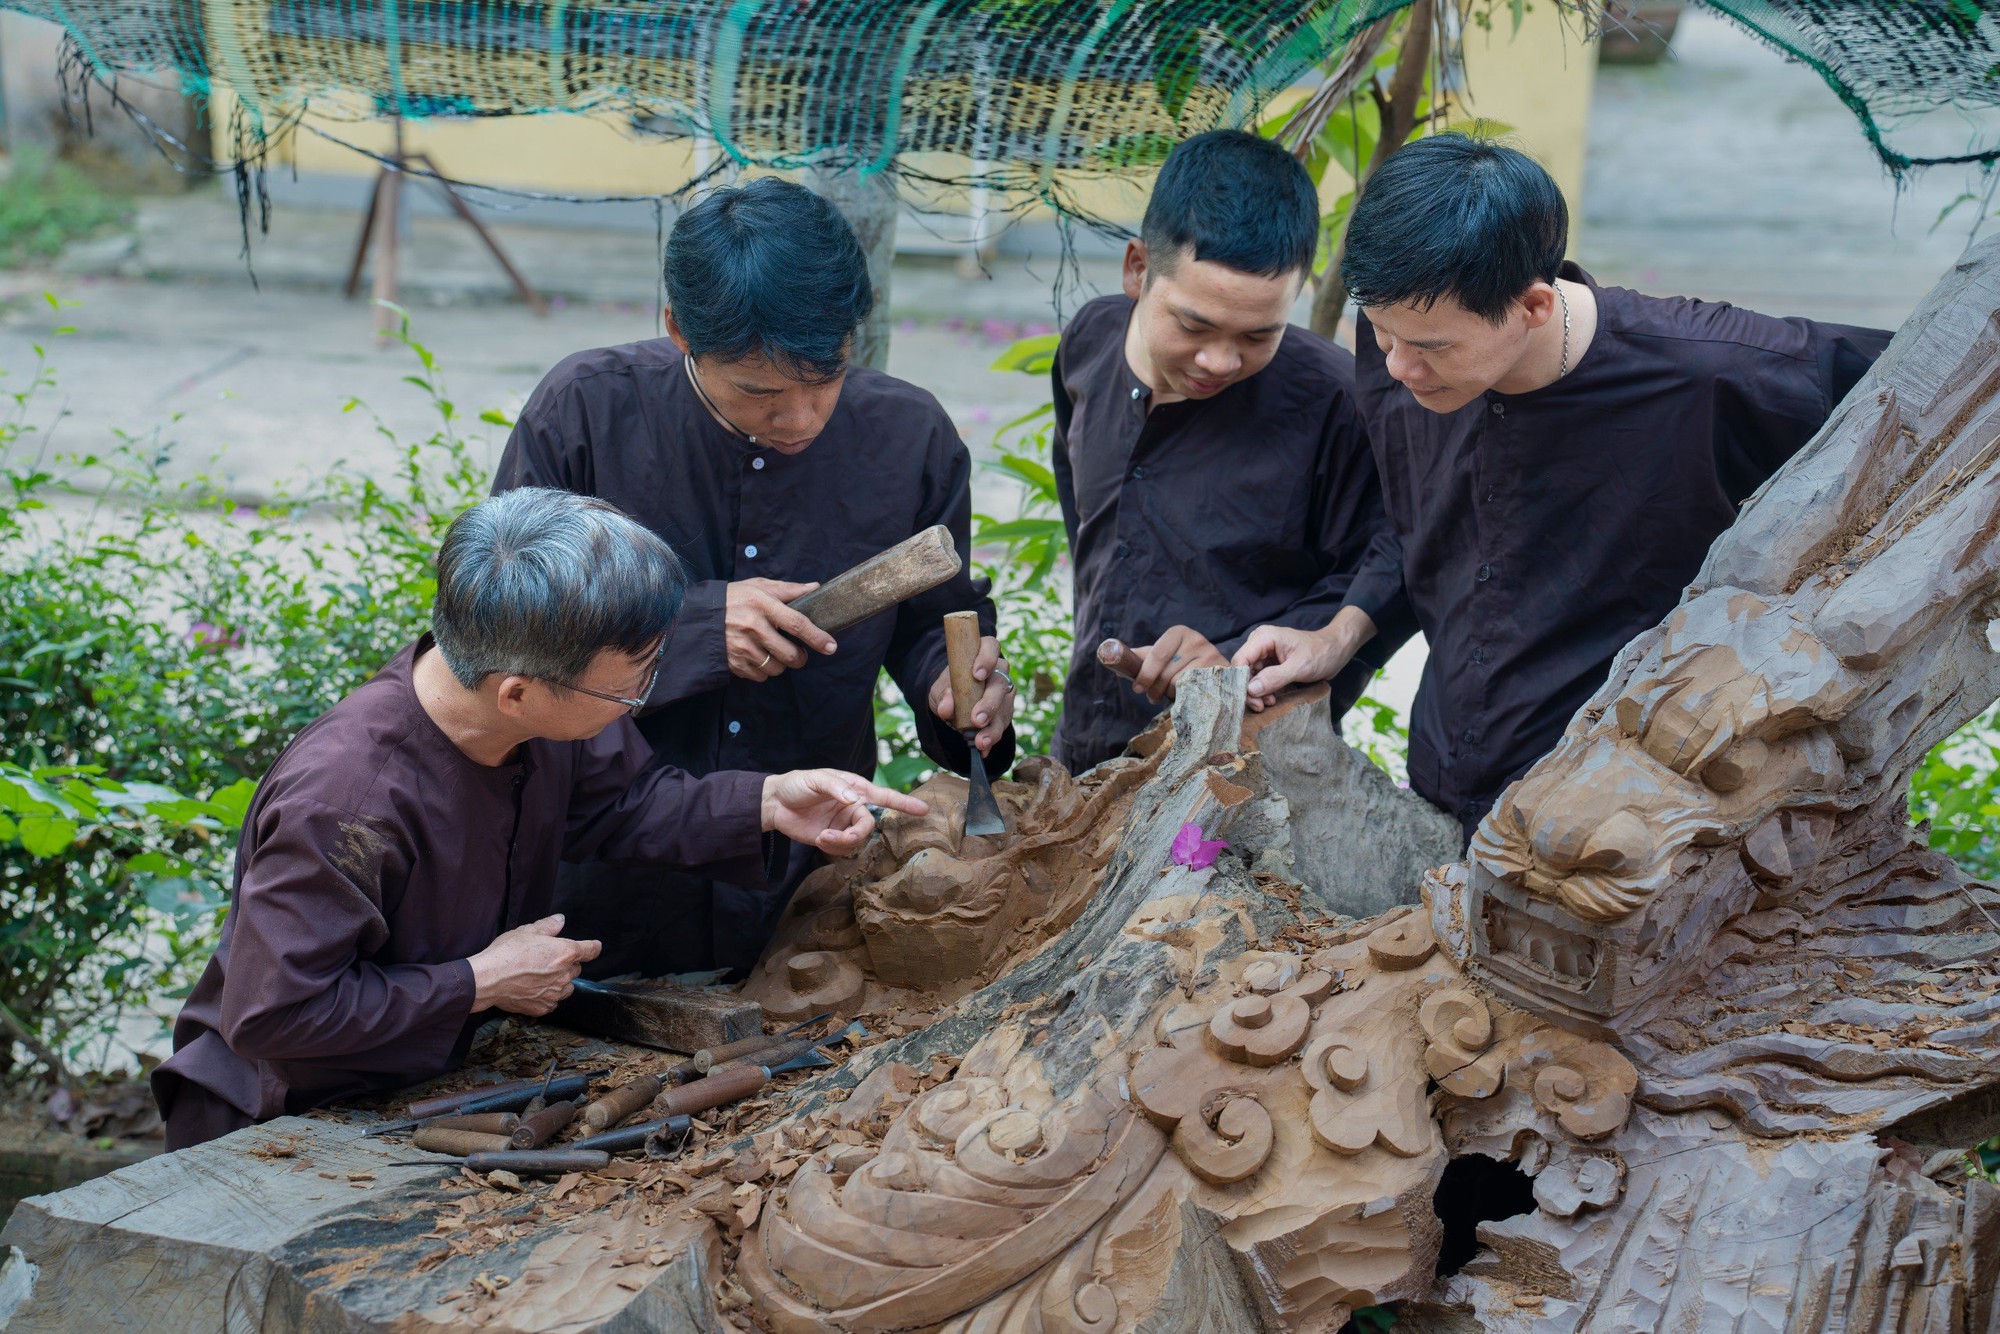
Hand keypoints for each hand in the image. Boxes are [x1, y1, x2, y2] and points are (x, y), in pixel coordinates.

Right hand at [466, 914, 600, 1015]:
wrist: (488, 979)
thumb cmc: (507, 953)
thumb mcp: (527, 931)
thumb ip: (548, 925)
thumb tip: (560, 920)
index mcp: (565, 952)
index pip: (590, 950)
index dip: (593, 947)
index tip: (594, 947)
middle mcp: (564, 974)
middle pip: (576, 969)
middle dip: (567, 964)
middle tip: (548, 960)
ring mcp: (555, 993)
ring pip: (567, 987)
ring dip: (560, 982)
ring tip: (541, 976)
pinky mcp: (543, 1007)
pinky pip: (553, 1002)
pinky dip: (547, 997)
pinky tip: (534, 989)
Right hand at [725, 578, 838, 681]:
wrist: (696, 615)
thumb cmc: (733, 598)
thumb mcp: (759, 586)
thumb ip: (788, 589)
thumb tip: (815, 588)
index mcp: (762, 604)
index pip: (797, 624)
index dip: (817, 637)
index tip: (831, 647)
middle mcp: (753, 627)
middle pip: (790, 654)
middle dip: (800, 657)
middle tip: (799, 653)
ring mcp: (742, 647)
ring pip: (776, 668)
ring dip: (781, 664)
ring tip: (772, 652)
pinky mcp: (734, 663)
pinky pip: (760, 676)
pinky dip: (763, 670)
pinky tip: (756, 657)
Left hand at [762, 770, 928, 855]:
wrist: (775, 803)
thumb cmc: (797, 784)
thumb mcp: (815, 779)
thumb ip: (836, 787)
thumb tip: (852, 799)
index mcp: (855, 789)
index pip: (885, 796)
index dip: (904, 803)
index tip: (923, 810)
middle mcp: (853, 807)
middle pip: (868, 825)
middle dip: (856, 834)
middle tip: (837, 836)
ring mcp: (843, 824)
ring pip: (856, 840)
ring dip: (840, 842)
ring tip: (822, 837)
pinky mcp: (832, 838)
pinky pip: (842, 848)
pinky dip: (832, 847)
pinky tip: (819, 839)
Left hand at [927, 634, 1014, 754]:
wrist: (952, 700)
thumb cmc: (948, 686)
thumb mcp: (939, 688)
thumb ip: (942, 695)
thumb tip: (945, 708)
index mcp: (983, 653)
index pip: (991, 648)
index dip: (987, 659)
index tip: (976, 675)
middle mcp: (999, 671)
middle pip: (1000, 683)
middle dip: (990, 704)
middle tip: (977, 719)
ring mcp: (1005, 693)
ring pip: (1005, 708)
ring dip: (993, 728)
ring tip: (980, 742)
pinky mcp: (1005, 712)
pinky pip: (1002, 725)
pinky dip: (991, 739)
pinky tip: (982, 750)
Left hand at [1129, 626, 1227, 704]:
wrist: (1213, 670)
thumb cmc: (1180, 663)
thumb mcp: (1162, 656)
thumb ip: (1141, 657)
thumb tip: (1112, 658)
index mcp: (1179, 632)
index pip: (1158, 654)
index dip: (1145, 674)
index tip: (1137, 689)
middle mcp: (1197, 640)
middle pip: (1168, 673)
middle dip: (1155, 689)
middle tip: (1151, 697)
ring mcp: (1212, 656)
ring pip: (1180, 684)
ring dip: (1170, 695)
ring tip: (1170, 695)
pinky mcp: (1221, 673)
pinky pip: (1195, 692)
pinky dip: (1186, 698)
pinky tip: (1184, 696)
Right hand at [1231, 607, 1373, 710]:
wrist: (1336, 650)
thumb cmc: (1321, 653)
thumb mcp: (1299, 667)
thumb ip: (1274, 678)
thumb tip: (1250, 689)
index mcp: (1263, 638)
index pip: (1240, 660)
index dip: (1241, 681)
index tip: (1252, 699)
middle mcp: (1259, 644)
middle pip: (1243, 671)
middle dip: (1249, 690)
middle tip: (1261, 706)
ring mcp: (1264, 654)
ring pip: (1249, 678)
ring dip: (1257, 693)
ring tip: (1269, 703)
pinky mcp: (1269, 664)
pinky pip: (1259, 679)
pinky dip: (1263, 691)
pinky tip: (1272, 699)